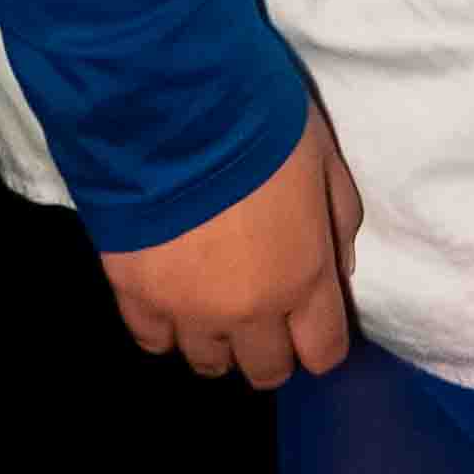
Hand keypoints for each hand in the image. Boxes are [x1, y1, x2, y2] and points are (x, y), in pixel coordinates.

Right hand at [101, 101, 361, 385]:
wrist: (172, 103)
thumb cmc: (261, 120)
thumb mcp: (323, 157)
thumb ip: (338, 218)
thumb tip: (337, 269)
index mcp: (303, 277)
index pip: (323, 353)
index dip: (318, 340)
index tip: (309, 319)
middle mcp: (248, 311)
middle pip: (265, 370)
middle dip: (270, 345)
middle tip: (261, 306)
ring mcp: (187, 310)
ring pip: (207, 363)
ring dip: (217, 338)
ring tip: (211, 298)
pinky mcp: (135, 295)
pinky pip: (152, 340)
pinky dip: (164, 326)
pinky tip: (169, 294)